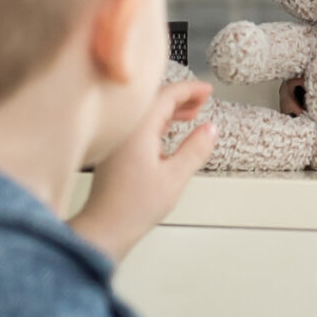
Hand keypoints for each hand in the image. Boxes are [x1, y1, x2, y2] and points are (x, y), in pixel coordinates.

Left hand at [71, 79, 215, 261]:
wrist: (105, 227)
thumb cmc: (134, 207)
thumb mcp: (175, 177)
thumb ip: (195, 150)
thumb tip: (211, 129)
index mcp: (138, 129)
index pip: (166, 95)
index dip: (190, 90)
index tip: (207, 90)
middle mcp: (124, 129)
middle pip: (154, 99)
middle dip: (181, 97)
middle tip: (202, 100)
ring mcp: (117, 139)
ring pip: (145, 112)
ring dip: (169, 109)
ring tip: (191, 114)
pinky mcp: (114, 150)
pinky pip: (137, 124)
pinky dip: (156, 122)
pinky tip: (168, 131)